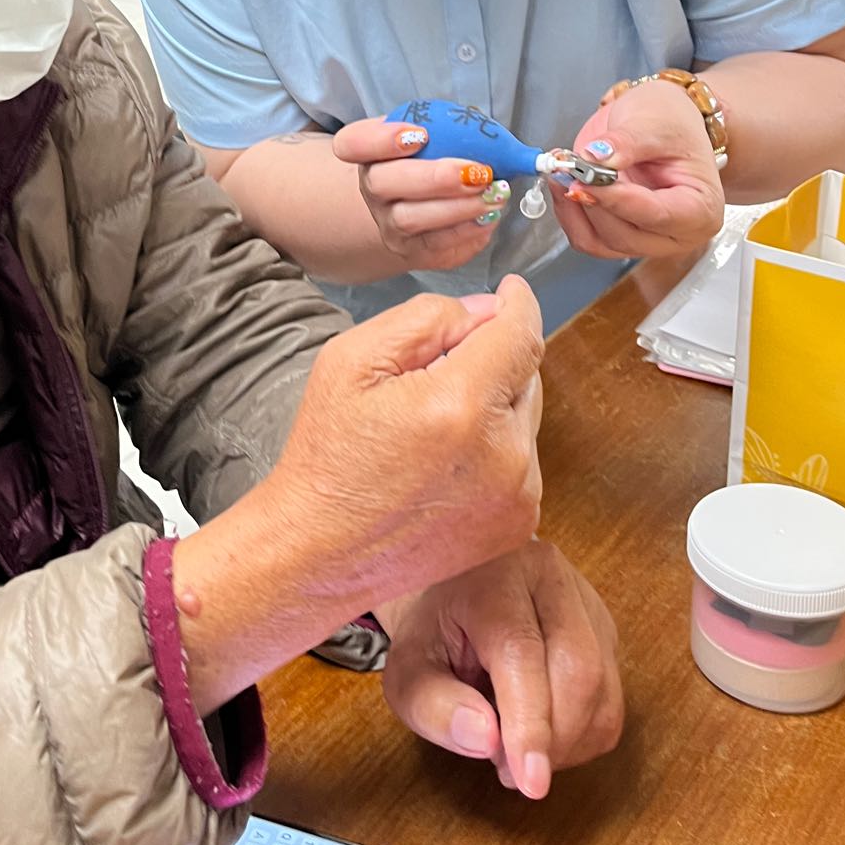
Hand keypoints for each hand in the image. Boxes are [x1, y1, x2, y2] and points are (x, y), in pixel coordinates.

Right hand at [270, 278, 544, 609]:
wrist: (318, 552)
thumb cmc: (327, 454)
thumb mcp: (353, 359)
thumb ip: (428, 319)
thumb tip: (486, 312)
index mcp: (461, 406)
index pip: (522, 334)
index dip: (517, 304)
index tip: (510, 292)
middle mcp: (503, 455)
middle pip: (526, 375)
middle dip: (491, 361)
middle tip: (433, 376)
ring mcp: (516, 496)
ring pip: (524, 418)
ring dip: (493, 406)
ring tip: (431, 429)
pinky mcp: (517, 525)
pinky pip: (522, 462)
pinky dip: (495, 450)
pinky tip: (444, 464)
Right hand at [331, 116, 511, 271]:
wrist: (417, 204)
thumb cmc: (429, 161)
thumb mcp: (429, 133)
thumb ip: (445, 127)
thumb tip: (486, 133)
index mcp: (368, 152)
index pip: (352, 143)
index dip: (381, 140)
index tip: (421, 135)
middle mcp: (371, 189)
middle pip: (382, 184)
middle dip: (434, 178)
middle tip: (478, 171)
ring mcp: (388, 223)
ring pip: (410, 220)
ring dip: (458, 208)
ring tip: (494, 195)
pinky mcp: (412, 251)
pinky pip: (436, 247)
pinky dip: (467, 232)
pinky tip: (490, 217)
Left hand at [379, 541, 622, 798]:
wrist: (454, 589)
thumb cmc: (431, 634)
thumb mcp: (407, 671)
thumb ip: (433, 707)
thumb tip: (487, 741)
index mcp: (492, 577)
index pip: (522, 652)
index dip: (530, 723)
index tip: (530, 783)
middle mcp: (548, 578)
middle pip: (579, 668)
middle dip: (554, 739)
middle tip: (509, 770)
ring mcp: (585, 601)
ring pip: (604, 688)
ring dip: (570, 743)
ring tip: (518, 748)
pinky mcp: (603, 629)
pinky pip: (611, 698)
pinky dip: (583, 736)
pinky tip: (544, 731)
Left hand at [553, 80, 723, 260]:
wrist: (663, 119)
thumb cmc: (674, 122)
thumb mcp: (654, 121)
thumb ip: (626, 143)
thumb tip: (595, 158)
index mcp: (701, 208)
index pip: (657, 215)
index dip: (618, 200)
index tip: (587, 179)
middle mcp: (678, 232)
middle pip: (625, 236)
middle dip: (592, 202)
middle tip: (570, 168)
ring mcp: (648, 238)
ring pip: (601, 242)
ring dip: (574, 210)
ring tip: (563, 171)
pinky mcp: (620, 234)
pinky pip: (587, 238)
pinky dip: (569, 214)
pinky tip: (563, 184)